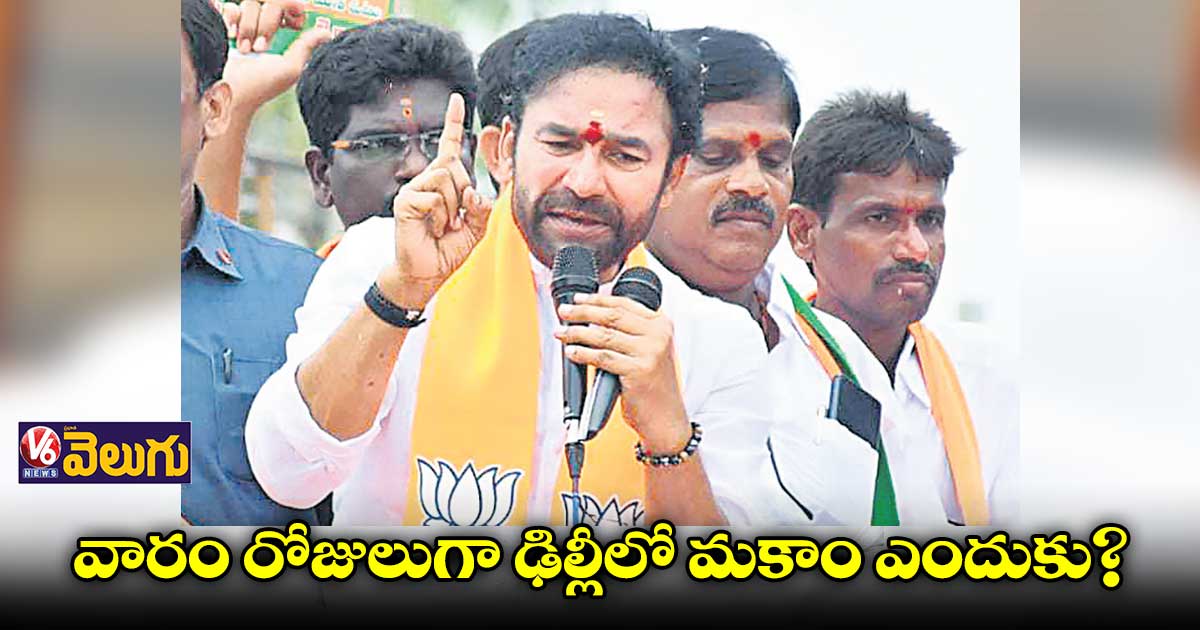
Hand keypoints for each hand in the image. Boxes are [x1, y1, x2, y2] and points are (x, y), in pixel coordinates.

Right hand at [216, 1, 331, 109]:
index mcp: (284, 36)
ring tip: (245, 50)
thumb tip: (326, 34)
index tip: (291, 23)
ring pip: (251, 5)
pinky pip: (232, 8)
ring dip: (247, 28)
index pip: (290, 7)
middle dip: (265, 26)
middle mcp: (266, 27)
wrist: (229, 90)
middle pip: (271, 4)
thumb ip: (306, 47)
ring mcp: (247, 25)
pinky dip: (232, 19)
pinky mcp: (228, 24)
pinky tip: (232, 36)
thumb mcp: (290, 69)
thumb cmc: (259, 85)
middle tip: (259, 48)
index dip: (292, 9)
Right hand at [378, 93, 491, 307]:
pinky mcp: (405, 201)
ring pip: (446, 180)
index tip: (457, 99)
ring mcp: (414, 189)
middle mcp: (427, 179)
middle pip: (456, 167)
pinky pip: (434, 198)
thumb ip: (482, 206)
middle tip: (454, 221)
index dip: (454, 123)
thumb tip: (472, 191)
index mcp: (445, 181)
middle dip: (464, 196)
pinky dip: (441, 218)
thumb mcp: (477, 227)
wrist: (428, 273)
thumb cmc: (449, 249)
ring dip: (452, 210)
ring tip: (442, 226)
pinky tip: (433, 229)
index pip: (450, 147)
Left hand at [554, 294, 690, 452]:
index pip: (623, 304)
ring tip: (562, 332)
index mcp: (661, 324)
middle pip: (612, 315)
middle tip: (564, 311)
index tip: (578, 299)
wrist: (666, 418)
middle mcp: (658, 334)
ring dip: (577, 332)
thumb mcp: (649, 351)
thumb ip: (630, 333)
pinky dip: (583, 353)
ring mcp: (650, 352)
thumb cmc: (653, 386)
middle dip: (582, 311)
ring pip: (604, 335)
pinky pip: (602, 357)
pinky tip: (571, 352)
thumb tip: (591, 319)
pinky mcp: (639, 370)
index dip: (597, 299)